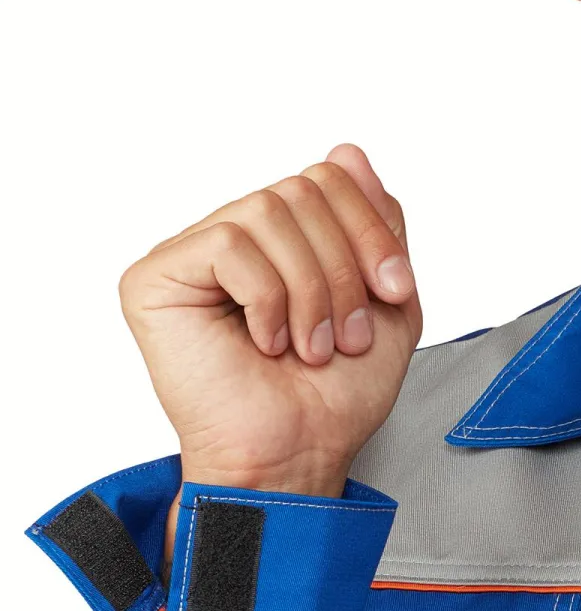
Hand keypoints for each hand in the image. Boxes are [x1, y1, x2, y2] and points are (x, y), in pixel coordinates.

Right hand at [118, 145, 423, 561]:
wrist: (299, 457)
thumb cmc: (334, 401)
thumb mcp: (388, 307)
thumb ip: (378, 229)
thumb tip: (347, 153)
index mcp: (287, 242)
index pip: (330, 178)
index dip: (372, 229)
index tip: (394, 292)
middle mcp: (237, 240)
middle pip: (302, 189)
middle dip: (344, 268)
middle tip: (344, 338)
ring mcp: (193, 256)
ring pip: (267, 210)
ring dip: (311, 290)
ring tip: (311, 349)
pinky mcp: (155, 278)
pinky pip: (228, 241)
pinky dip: (266, 298)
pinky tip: (266, 343)